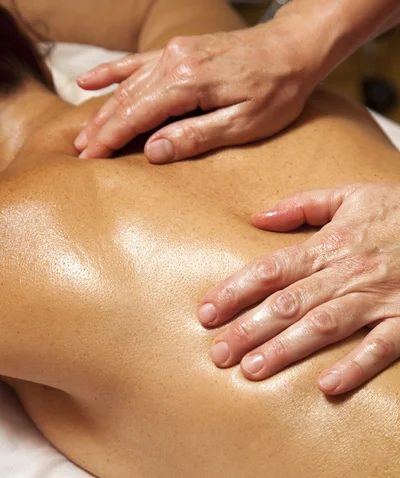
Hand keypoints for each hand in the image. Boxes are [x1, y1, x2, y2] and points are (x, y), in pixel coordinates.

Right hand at [74, 19, 314, 161]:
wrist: (294, 48)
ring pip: (129, 84)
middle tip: (81, 153)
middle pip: (127, 100)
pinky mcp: (180, 50)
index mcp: (190, 82)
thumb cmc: (277, 91)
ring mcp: (176, 52)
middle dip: (102, 128)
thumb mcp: (244, 124)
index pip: (138, 115)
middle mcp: (175, 61)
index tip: (90, 158)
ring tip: (84, 133)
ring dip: (105, 110)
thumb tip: (153, 151)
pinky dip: (112, 72)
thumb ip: (196, 136)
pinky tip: (89, 81)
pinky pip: (137, 61)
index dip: (111, 139)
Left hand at [197, 182, 399, 394]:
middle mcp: (348, 272)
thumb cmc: (399, 211)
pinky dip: (356, 365)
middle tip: (218, 353)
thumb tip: (256, 216)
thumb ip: (301, 204)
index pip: (271, 269)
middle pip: (289, 302)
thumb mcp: (351, 194)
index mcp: (330, 244)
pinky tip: (326, 386)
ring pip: (325, 325)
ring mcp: (378, 297)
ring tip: (252, 370)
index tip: (206, 312)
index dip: (235, 290)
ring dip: (287, 349)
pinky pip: (382, 345)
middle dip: (250, 329)